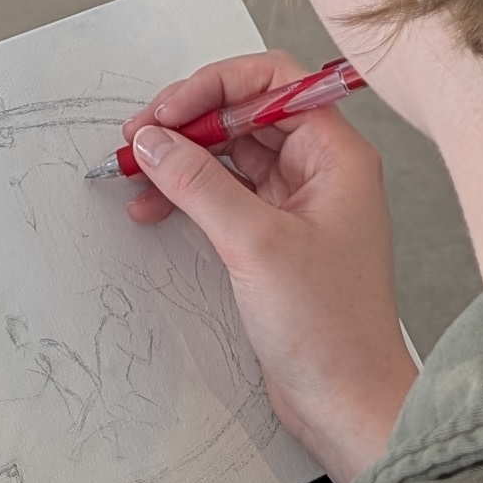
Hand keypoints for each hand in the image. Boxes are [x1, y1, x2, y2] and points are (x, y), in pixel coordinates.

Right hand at [120, 51, 414, 482]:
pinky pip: (225, 194)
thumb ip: (199, 183)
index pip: (273, 81)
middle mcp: (321, 170)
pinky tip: (152, 207)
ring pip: (231, 154)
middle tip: (140, 140)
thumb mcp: (255, 244)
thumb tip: (154, 140)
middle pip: (246, 113)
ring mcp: (298, 204)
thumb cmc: (331, 330)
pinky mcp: (275, 238)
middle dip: (189, 121)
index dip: (214, 86)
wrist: (347, 401)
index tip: (167, 112)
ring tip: (134, 172)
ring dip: (182, 158)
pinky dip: (188, 194)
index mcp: (336, 155)